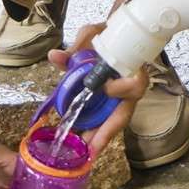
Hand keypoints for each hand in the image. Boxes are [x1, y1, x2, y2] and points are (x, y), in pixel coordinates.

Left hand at [47, 25, 146, 162]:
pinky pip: (105, 123)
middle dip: (106, 134)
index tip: (105, 87)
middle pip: (122, 115)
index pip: (135, 85)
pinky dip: (95, 135)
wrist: (117, 35)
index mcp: (130, 69)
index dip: (122, 89)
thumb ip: (76, 46)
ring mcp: (121, 100)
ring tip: (82, 154)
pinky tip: (81, 147)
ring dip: (98, 139)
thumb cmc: (108, 34)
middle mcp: (129, 90)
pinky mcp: (111, 105)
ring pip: (113, 124)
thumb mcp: (93, 35)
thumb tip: (54, 57)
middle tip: (90, 149)